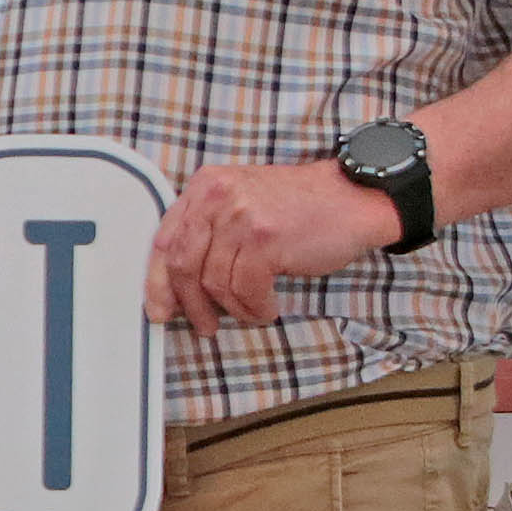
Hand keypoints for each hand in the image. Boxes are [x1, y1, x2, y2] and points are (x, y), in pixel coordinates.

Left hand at [145, 159, 401, 327]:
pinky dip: (255, 307)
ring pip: (215, 282)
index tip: (159, 308)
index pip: (165, 240)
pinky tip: (267, 307)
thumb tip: (175, 284)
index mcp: (205, 186)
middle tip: (202, 324)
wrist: (355, 197)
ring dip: (232, 308)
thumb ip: (208, 230)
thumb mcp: (243, 203)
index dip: (156, 281)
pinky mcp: (265, 239)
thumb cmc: (300, 208)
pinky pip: (245, 289)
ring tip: (250, 311)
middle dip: (190, 304)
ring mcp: (241, 216)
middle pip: (183, 264)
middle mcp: (217, 196)